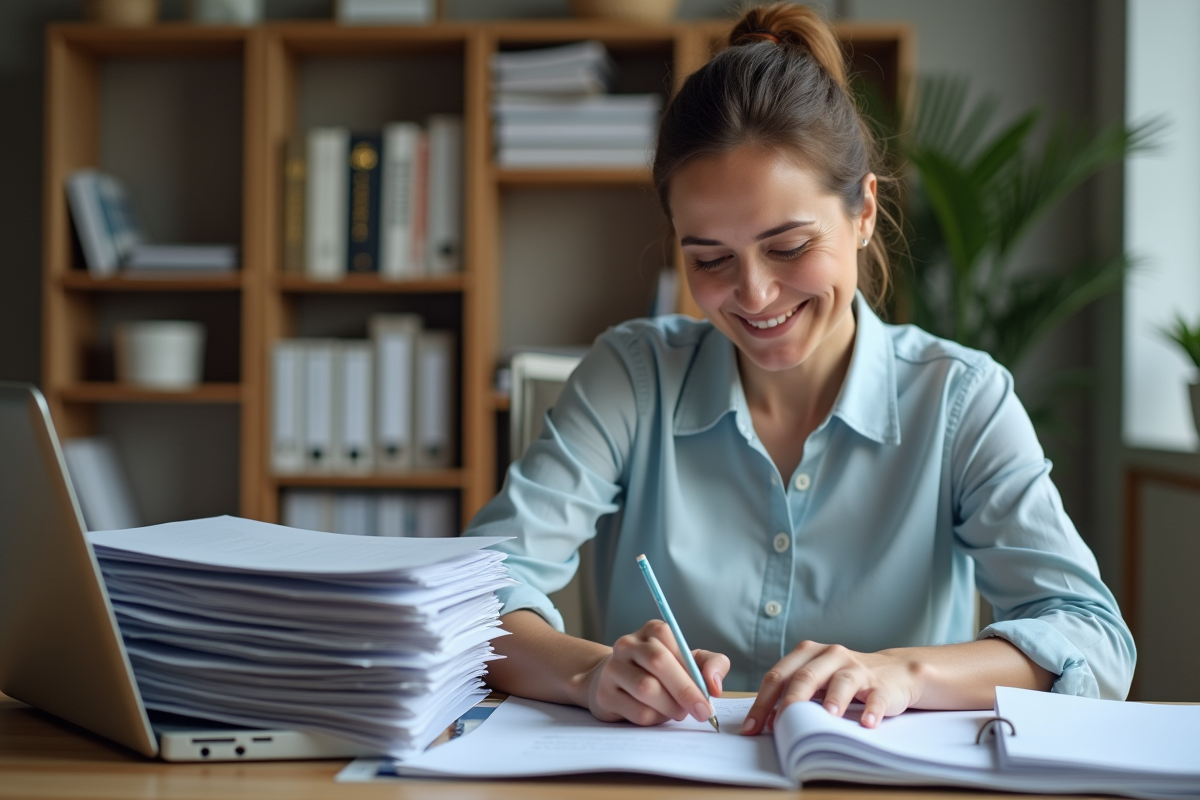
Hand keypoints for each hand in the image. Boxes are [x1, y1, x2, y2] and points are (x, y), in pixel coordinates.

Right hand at [580, 619, 729, 726]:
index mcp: (652, 631)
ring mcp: (613, 668)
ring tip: (677, 712)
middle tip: (703, 712)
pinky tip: (657, 715)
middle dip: (686, 691)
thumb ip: (710, 665)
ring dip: (670, 707)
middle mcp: (628, 644)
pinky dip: (655, 719)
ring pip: (646, 688)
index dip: (695, 672)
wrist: (616, 684)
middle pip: (658, 663)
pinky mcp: (604, 695)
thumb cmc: (659, 673)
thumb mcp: (688, 663)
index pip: (676, 646)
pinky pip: (637, 711)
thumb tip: (715, 685)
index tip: (710, 695)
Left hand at [742, 641, 924, 733]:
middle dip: (790, 701)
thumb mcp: (817, 680)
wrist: (895, 672)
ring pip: (842, 681)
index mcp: (807, 654)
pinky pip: (876, 697)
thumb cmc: (845, 680)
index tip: (751, 728)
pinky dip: (872, 710)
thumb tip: (764, 723)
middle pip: (805, 677)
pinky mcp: (881, 683)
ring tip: (827, 717)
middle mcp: (830, 655)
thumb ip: (794, 692)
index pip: (778, 676)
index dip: (762, 702)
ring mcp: (857, 667)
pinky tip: (867, 723)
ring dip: (834, 700)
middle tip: (779, 726)